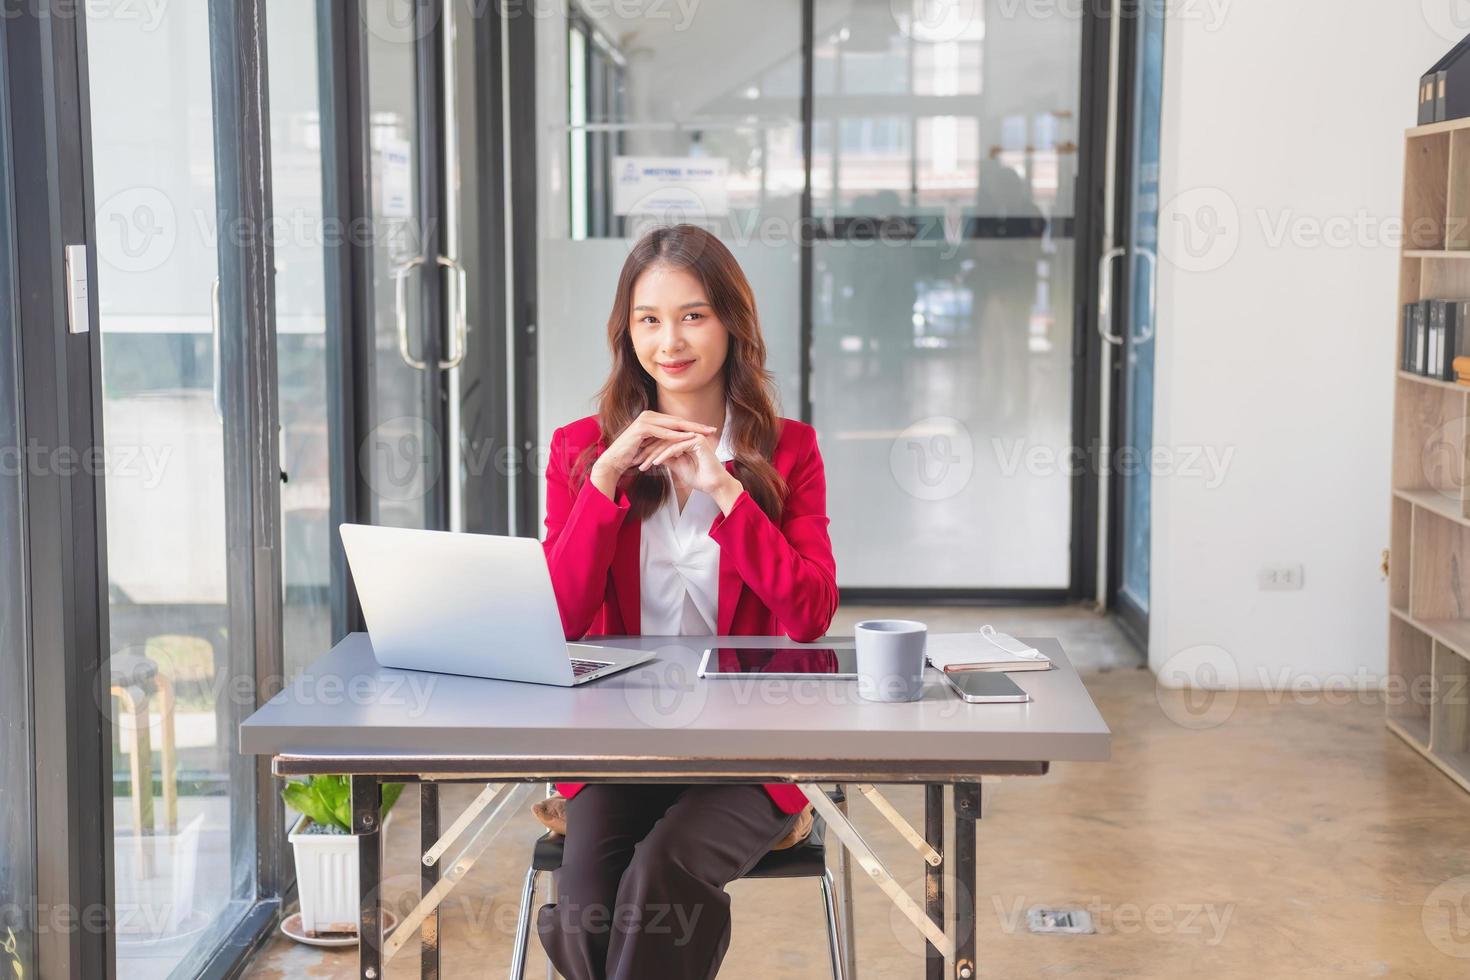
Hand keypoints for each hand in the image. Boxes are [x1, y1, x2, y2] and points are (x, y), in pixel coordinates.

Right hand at [589, 410, 716, 498]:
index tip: (709, 431)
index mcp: (653, 419)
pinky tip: (688, 438)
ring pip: (672, 425)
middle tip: (712, 430)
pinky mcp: (641, 428)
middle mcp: (649, 416)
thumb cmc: (633, 456)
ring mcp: (645, 420)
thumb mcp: (652, 447)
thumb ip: (664, 442)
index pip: (677, 422)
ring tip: (704, 434)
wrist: (615, 461)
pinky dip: (676, 435)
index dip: (694, 426)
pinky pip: (663, 432)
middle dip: (696, 426)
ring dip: (690, 429)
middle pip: (678, 421)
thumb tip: (679, 444)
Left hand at [635, 431, 743, 512]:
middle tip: (636, 462)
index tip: (637, 460)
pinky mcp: (697, 441)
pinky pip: (676, 447)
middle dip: (648, 452)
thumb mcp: (677, 466)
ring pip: (668, 443)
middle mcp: (690, 434)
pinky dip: (664, 455)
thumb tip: (653, 455)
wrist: (714, 485)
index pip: (663, 441)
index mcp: (685, 438)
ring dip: (654, 455)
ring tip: (644, 465)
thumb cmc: (698, 478)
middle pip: (663, 440)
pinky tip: (655, 463)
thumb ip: (667, 458)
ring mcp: (694, 436)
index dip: (649, 451)